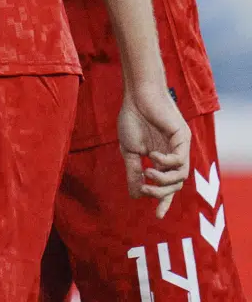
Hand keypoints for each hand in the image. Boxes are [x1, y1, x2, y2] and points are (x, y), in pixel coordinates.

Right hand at [118, 83, 191, 218]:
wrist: (136, 96)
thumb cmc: (132, 119)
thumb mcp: (129, 151)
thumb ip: (134, 172)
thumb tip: (136, 196)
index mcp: (161, 159)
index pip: (167, 186)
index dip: (164, 201)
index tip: (157, 216)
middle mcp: (174, 155)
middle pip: (175, 185)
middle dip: (160, 192)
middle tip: (144, 188)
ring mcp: (180, 147)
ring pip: (181, 176)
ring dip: (164, 180)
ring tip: (147, 172)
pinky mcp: (183, 138)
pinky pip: (180, 160)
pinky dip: (166, 163)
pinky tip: (153, 156)